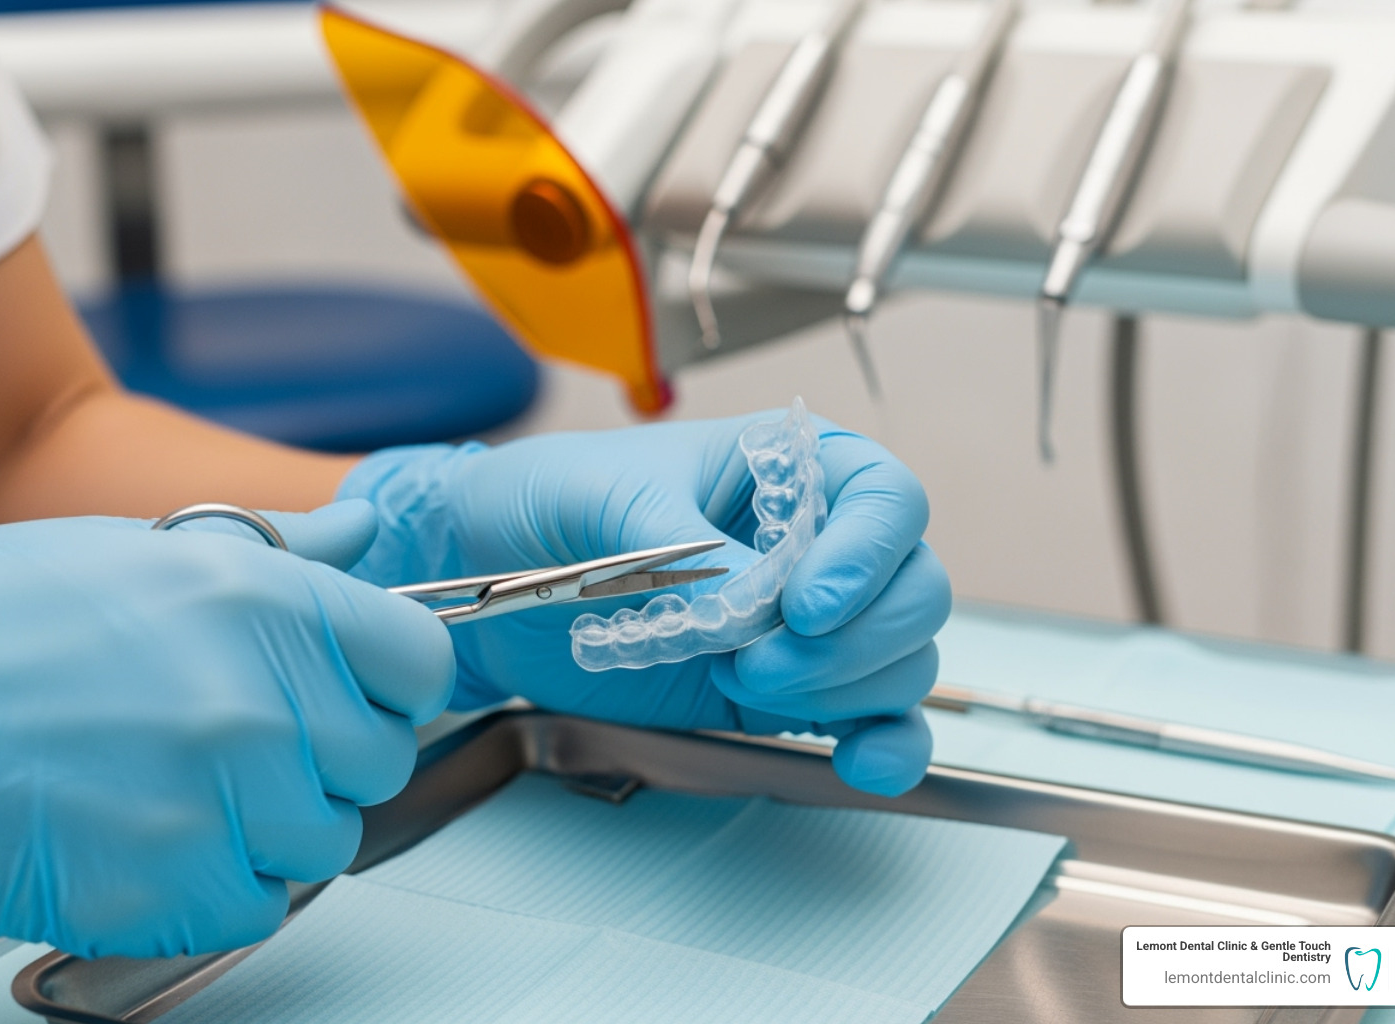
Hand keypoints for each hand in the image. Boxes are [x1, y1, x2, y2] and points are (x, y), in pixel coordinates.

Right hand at [0, 501, 452, 957]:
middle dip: (322, 760)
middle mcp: (259, 700)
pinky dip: (211, 889)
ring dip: (265, 829)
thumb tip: (362, 536)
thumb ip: (280, 553)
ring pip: (319, 843)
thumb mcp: (142, 551)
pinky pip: (252, 908)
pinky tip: (143, 840)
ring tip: (171, 788)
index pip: (420, 663)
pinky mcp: (162, 889)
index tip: (356, 695)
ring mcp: (216, 800)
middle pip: (377, 762)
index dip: (391, 685)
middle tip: (235, 745)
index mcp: (264, 601)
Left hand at [341, 411, 950, 796]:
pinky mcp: (778, 690)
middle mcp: (814, 543)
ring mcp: (802, 624)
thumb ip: (683, 544)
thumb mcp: (601, 493)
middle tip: (759, 658)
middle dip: (853, 638)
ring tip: (744, 681)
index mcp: (787, 466)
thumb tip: (750, 603)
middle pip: (911, 589)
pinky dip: (882, 745)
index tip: (806, 604)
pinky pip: (868, 719)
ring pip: (896, 659)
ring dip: (845, 689)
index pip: (885, 500)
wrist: (482, 576)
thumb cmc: (545, 500)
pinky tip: (863, 763)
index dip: (866, 556)